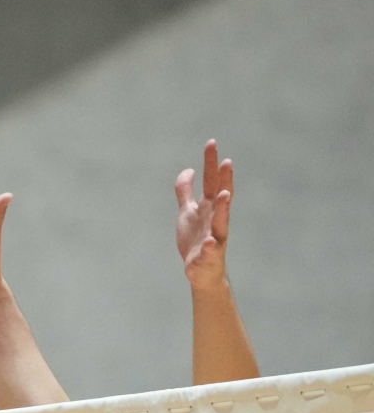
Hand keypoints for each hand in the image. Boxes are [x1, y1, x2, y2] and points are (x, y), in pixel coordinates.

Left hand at [175, 138, 234, 289]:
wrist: (200, 270)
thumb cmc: (196, 239)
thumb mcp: (188, 212)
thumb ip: (186, 192)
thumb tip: (188, 170)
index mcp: (209, 207)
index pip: (212, 181)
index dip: (211, 163)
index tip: (211, 143)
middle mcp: (215, 218)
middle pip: (221, 196)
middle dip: (224, 180)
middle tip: (227, 162)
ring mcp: (215, 236)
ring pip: (221, 221)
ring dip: (223, 208)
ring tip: (224, 194)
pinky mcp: (209, 255)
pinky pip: (211, 251)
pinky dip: (210, 246)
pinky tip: (210, 242)